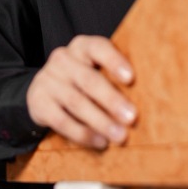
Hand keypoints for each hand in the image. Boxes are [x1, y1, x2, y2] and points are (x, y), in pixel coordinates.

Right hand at [25, 35, 135, 149]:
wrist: (42, 91)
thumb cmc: (81, 81)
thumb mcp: (94, 69)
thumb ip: (113, 77)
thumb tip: (149, 98)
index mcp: (81, 47)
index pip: (98, 47)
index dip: (114, 61)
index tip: (131, 78)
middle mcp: (62, 59)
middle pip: (88, 80)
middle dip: (112, 100)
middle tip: (131, 118)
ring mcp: (48, 80)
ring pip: (76, 102)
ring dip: (100, 121)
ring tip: (119, 136)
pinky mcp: (38, 102)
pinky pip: (62, 120)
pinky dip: (82, 133)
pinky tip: (100, 142)